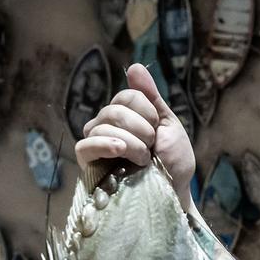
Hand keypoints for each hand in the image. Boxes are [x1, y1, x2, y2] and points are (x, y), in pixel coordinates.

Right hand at [75, 63, 195, 210]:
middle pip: (114, 109)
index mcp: (126, 116)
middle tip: (152, 148)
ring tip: (144, 159)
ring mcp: (97, 145)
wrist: (175, 194)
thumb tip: (133, 66)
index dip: (147, 111)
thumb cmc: (172, 163)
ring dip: (131, 142)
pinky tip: (119, 150)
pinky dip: (103, 144)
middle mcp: (107, 126)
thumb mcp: (167, 125)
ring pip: (102, 126)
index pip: (127, 96)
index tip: (158, 131)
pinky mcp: (89, 165)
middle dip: (141, 128)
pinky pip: (85, 146)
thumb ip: (151, 97)